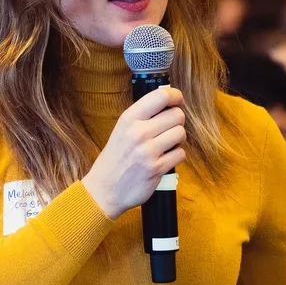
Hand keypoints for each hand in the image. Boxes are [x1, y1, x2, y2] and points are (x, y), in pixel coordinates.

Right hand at [82, 86, 186, 219]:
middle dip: (177, 121)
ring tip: (167, 144)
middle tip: (169, 129)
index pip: (161, 96)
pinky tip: (166, 158)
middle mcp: (138, 132)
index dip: (176, 96)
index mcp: (129, 118)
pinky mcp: (156, 168)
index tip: (178, 102)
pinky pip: (180, 153)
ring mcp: (148, 151)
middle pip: (176, 115)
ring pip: (181, 133)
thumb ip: (143, 115)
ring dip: (178, 138)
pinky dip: (177, 155)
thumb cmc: (116, 157)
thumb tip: (169, 101)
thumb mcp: (122, 129)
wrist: (104, 189)